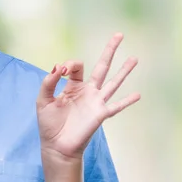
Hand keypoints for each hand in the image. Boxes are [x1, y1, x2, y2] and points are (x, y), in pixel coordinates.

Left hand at [36, 33, 139, 162]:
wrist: (57, 146)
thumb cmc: (49, 125)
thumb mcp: (43, 100)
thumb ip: (48, 82)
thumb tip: (58, 67)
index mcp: (73, 86)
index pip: (76, 66)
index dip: (69, 65)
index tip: (61, 71)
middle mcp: (87, 92)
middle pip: (102, 66)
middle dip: (110, 50)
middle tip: (119, 34)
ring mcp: (96, 102)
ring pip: (113, 82)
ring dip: (124, 70)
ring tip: (135, 58)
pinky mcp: (100, 114)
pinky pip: (116, 106)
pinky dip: (127, 101)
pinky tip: (138, 95)